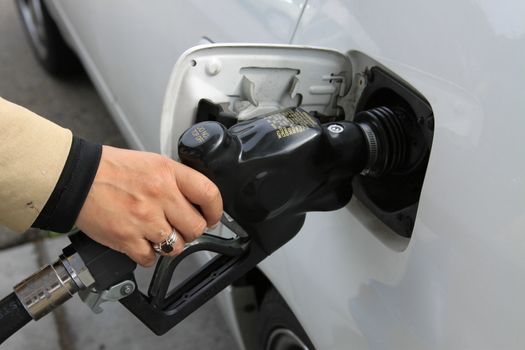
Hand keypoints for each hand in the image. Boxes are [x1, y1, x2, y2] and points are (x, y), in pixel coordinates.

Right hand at [75, 145, 222, 266]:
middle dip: (191, 231)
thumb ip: (176, 181)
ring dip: (170, 244)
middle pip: (196, 227)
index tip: (212, 217)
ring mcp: (144, 219)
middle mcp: (160, 195)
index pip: (209, 194)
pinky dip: (147, 254)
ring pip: (176, 246)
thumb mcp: (152, 163)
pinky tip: (140, 241)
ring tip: (158, 234)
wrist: (77, 178)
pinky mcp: (127, 238)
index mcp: (168, 173)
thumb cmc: (112, 170)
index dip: (215, 210)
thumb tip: (196, 201)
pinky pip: (150, 258)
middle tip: (181, 227)